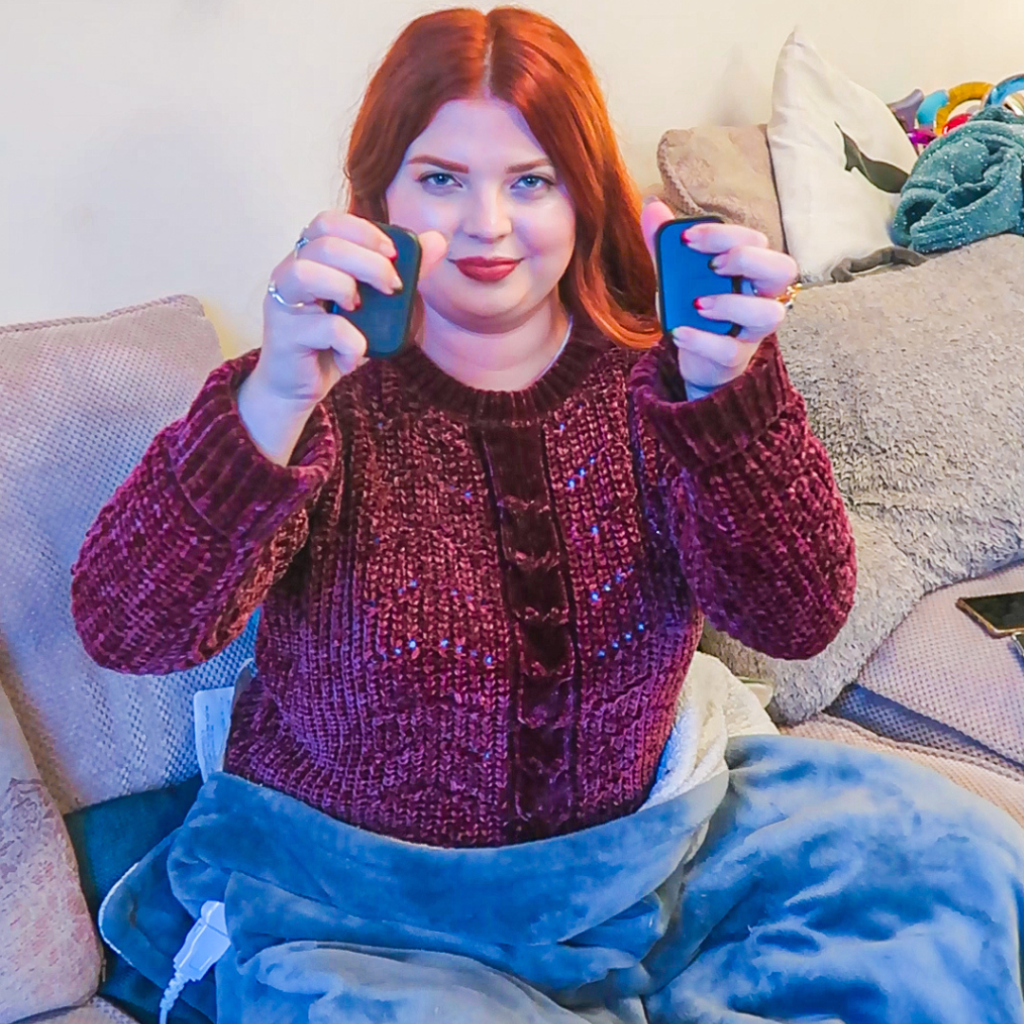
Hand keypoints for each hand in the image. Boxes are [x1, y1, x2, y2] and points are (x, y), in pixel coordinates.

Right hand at [257, 210, 447, 408]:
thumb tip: (437, 240)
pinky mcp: (284, 336)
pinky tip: (354, 355)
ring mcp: (282, 303)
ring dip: (345, 288)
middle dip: (368, 262)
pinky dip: (349, 342)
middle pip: (324, 245)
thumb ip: (403, 271)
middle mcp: (290, 273)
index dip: (363, 231)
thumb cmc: (335, 340)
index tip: (393, 253)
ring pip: (306, 273)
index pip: (328, 222)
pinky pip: (323, 328)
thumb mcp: (375, 305)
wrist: (302, 385)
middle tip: (393, 288)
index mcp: (310, 258)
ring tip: (360, 311)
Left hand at [640, 200, 798, 394]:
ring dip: (732, 303)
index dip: (725, 234)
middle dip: (747, 260)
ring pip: (769, 313)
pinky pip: (730, 350)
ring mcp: (752, 330)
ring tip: (698, 304)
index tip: (687, 238)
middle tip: (711, 266)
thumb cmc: (695, 312)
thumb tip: (653, 204)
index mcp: (749, 270)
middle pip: (782, 269)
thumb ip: (665, 246)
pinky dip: (703, 340)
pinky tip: (679, 332)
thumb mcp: (677, 276)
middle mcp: (760, 296)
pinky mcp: (735, 359)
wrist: (693, 359)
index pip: (756, 241)